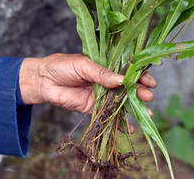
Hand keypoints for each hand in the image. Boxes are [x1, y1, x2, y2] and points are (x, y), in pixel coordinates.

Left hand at [18, 54, 156, 113]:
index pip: (128, 70)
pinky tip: (131, 128)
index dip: (140, 75)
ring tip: (147, 114)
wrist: (43, 80)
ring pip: (122, 102)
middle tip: (149, 97)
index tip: (150, 81)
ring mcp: (102, 95)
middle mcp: (107, 80)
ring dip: (134, 108)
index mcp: (107, 65)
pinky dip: (120, 122)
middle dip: (140, 92)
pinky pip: (109, 115)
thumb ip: (101, 73)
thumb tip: (121, 80)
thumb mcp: (83, 65)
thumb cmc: (62, 66)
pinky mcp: (93, 108)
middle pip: (128, 87)